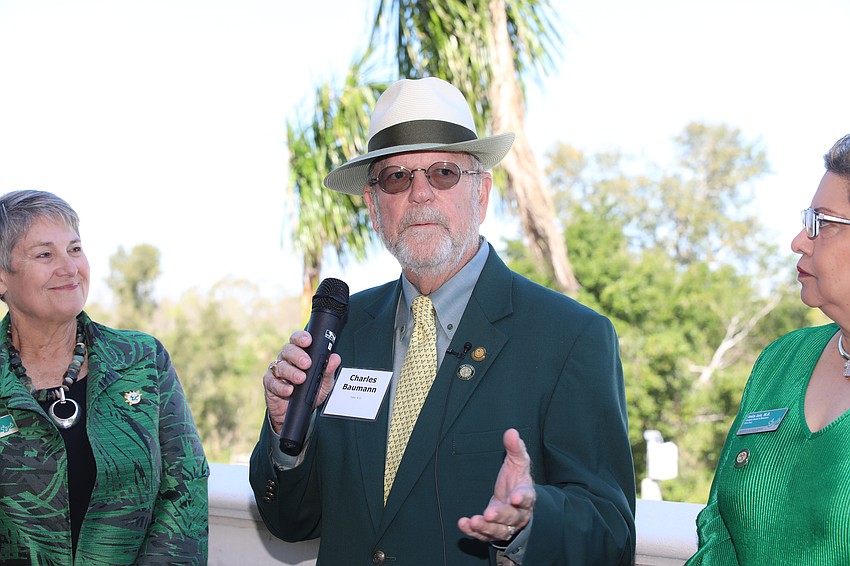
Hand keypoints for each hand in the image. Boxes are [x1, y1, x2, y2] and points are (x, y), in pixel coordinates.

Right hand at [264, 330, 340, 434]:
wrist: (298, 411)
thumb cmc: (310, 392)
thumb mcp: (323, 382)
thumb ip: (329, 370)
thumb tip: (335, 358)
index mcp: (298, 354)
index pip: (297, 340)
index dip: (301, 338)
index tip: (308, 341)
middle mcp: (286, 360)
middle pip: (288, 350)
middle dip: (298, 356)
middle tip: (307, 363)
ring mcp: (276, 371)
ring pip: (281, 367)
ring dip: (292, 372)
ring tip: (301, 379)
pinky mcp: (270, 384)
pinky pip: (272, 382)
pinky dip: (281, 386)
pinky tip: (289, 390)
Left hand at [457, 428, 535, 543]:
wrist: (514, 501)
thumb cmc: (516, 480)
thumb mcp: (518, 462)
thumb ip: (515, 448)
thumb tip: (511, 432)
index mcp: (525, 495)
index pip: (527, 497)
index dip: (522, 498)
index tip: (515, 497)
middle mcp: (517, 514)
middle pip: (511, 517)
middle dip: (501, 516)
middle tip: (490, 514)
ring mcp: (505, 525)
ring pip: (497, 530)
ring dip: (485, 527)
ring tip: (473, 521)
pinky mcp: (492, 531)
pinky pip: (483, 535)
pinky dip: (473, 532)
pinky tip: (463, 525)